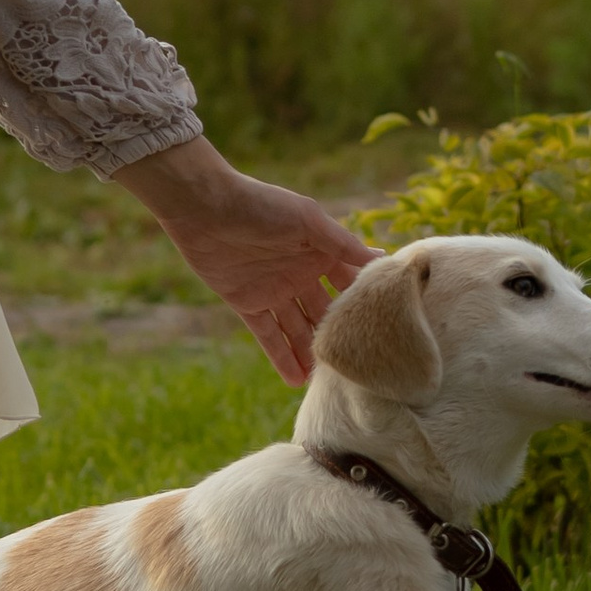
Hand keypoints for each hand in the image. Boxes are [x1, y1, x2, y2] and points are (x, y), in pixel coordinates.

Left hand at [110, 135, 370, 384]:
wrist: (205, 208)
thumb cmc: (261, 205)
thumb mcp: (308, 221)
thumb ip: (342, 243)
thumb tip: (381, 259)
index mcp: (319, 251)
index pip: (348, 283)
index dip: (362, 304)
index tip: (385, 330)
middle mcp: (300, 273)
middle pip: (324, 312)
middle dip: (339, 336)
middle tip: (360, 367)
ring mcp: (275, 290)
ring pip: (298, 329)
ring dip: (311, 354)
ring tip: (330, 385)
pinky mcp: (248, 303)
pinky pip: (269, 335)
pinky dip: (281, 357)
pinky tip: (297, 380)